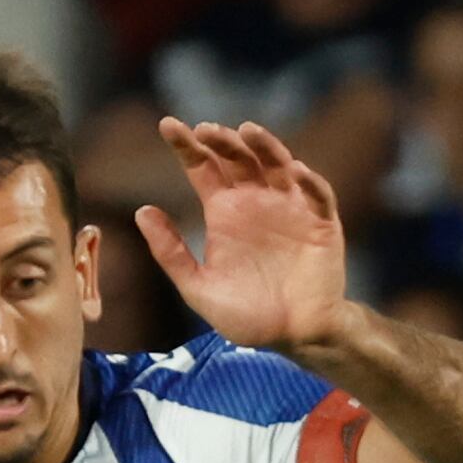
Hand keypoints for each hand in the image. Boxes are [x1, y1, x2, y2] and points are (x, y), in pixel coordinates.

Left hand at [136, 118, 349, 355]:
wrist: (292, 338)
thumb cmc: (245, 315)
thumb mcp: (198, 287)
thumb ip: (171, 253)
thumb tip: (141, 211)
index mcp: (224, 211)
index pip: (203, 168)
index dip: (187, 146)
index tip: (167, 125)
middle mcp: (256, 201)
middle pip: (238, 158)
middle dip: (223, 141)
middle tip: (206, 130)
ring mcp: (290, 208)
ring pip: (279, 165)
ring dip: (265, 146)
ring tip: (248, 131)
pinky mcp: (321, 223)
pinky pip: (318, 196)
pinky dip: (309, 182)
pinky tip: (295, 172)